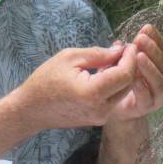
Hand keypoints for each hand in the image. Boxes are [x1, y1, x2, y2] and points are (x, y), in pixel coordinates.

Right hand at [12, 44, 137, 130]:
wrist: (31, 110)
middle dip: (130, 65)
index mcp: (93, 93)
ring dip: (124, 75)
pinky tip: (106, 72)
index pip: (125, 74)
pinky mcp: (98, 119)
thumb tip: (120, 50)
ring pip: (123, 92)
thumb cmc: (45, 80)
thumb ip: (98, 54)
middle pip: (128, 84)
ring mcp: (100, 117)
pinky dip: (115, 84)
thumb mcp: (70, 57)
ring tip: (114, 58)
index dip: (130, 58)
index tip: (130, 44)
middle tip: (124, 49)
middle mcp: (101, 109)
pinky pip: (114, 99)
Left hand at [105, 25, 162, 122]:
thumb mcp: (126, 62)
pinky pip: (148, 98)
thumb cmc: (126, 79)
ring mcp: (160, 96)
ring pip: (160, 82)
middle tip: (140, 39)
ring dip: (150, 68)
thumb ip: (127, 52)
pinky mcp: (148, 107)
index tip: (147, 28)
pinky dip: (142, 88)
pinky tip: (134, 78)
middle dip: (154, 51)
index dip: (158, 39)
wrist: (119, 106)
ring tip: (138, 56)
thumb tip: (119, 42)